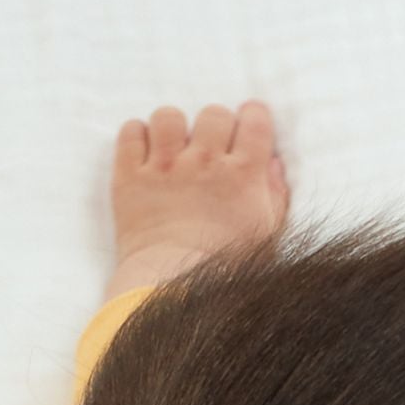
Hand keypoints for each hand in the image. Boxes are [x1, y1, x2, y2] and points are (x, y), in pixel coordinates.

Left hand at [106, 101, 288, 301]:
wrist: (172, 291)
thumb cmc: (225, 269)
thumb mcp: (266, 235)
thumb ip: (274, 194)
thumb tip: (272, 163)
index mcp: (243, 174)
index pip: (255, 119)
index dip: (252, 118)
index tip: (246, 130)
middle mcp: (205, 162)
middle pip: (213, 114)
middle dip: (214, 127)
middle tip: (209, 152)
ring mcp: (164, 167)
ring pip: (169, 116)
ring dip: (172, 129)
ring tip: (171, 152)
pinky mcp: (130, 177)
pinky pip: (131, 132)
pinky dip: (137, 137)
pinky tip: (144, 156)